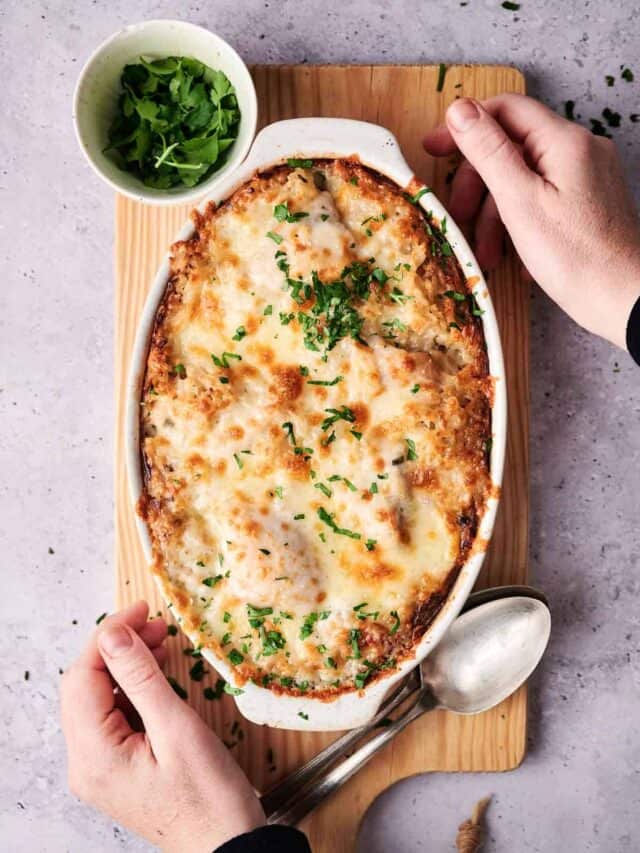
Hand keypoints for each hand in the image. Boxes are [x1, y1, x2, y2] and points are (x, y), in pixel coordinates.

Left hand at [60, 601, 263, 851]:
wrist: (226, 846)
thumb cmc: (208, 796)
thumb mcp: (177, 728)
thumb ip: (140, 677)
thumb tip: (114, 634)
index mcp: (93, 756)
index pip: (82, 677)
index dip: (108, 636)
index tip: (141, 610)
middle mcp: (84, 763)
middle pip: (84, 687)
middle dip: (116, 648)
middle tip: (155, 624)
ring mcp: (97, 769)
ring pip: (96, 699)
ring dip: (124, 666)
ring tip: (160, 643)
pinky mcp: (115, 769)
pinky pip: (111, 717)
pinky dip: (130, 690)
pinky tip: (155, 674)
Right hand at [423, 94, 639, 348]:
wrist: (623, 298)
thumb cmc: (575, 256)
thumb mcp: (519, 201)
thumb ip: (489, 151)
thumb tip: (460, 111)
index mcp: (564, 141)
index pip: (505, 110)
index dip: (465, 125)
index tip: (435, 148)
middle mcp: (580, 150)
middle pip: (512, 147)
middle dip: (479, 182)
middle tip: (457, 214)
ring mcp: (587, 176)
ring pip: (525, 178)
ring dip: (496, 212)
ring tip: (486, 253)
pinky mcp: (588, 203)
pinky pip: (542, 198)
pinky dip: (519, 221)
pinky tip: (513, 254)